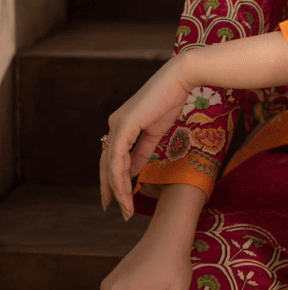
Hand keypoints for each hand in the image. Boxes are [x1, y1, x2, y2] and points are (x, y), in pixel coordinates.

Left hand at [100, 52, 198, 218]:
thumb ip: (141, 152)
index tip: (118, 199)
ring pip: (110, 165)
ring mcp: (117, 125)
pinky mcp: (124, 126)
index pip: (112, 157)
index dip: (113, 179)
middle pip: (105, 163)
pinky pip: (117, 159)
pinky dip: (120, 178)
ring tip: (125, 208)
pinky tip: (125, 192)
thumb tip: (132, 171)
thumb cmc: (170, 100)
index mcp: (121, 124)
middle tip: (113, 209)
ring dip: (117, 189)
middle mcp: (114, 124)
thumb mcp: (155, 132)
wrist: (179, 80)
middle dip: (109, 189)